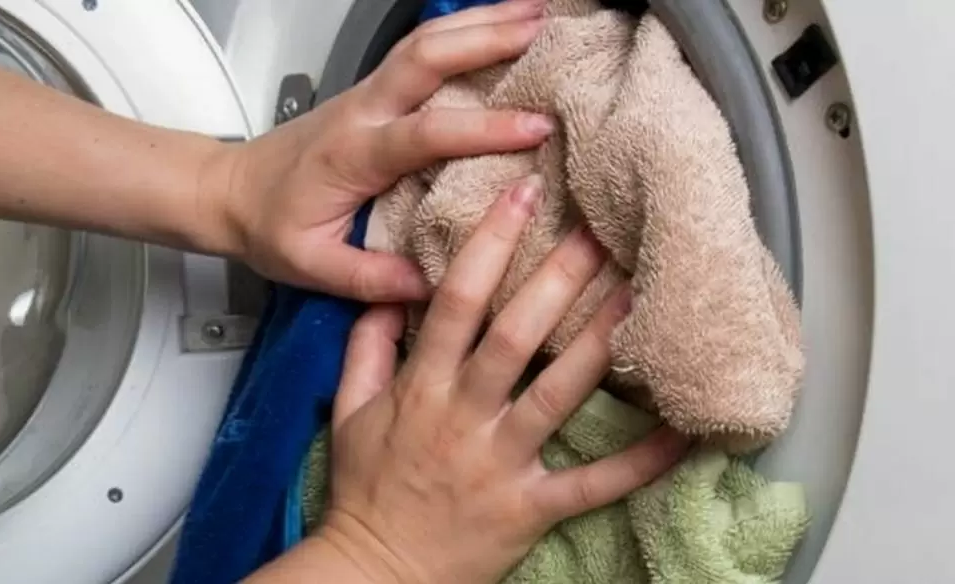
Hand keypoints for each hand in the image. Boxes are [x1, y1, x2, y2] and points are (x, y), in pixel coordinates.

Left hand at [209, 0, 554, 300]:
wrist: (227, 191)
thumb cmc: (268, 225)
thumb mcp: (310, 265)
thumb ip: (368, 278)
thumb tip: (432, 286)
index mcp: (352, 155)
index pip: (424, 133)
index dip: (482, 128)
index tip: (536, 128)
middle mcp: (362, 111)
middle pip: (425, 56)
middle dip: (487, 37)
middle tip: (546, 31)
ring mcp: (366, 94)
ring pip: (423, 41)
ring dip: (480, 21)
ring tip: (538, 13)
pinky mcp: (372, 92)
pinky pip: (419, 51)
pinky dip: (462, 31)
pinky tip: (495, 27)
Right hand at [317, 176, 689, 583]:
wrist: (375, 573)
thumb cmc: (365, 491)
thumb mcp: (348, 413)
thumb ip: (364, 350)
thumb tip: (385, 297)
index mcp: (422, 388)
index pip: (456, 300)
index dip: (491, 242)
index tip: (524, 194)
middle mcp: (464, 417)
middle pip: (517, 334)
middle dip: (559, 275)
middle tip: (601, 227)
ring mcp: (502, 462)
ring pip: (559, 392)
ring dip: (602, 340)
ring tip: (642, 291)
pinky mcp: (532, 507)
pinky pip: (595, 483)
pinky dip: (642, 459)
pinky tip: (685, 431)